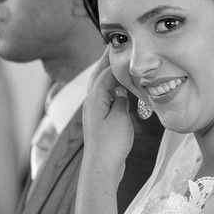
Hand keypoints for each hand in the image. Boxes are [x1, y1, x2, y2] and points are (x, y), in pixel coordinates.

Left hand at [81, 48, 134, 171]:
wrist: (102, 167)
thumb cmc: (110, 144)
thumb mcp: (120, 119)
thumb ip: (121, 100)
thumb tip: (121, 90)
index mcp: (95, 99)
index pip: (104, 72)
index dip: (113, 58)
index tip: (121, 45)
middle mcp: (92, 103)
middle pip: (98, 76)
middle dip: (106, 61)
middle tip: (115, 47)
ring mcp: (94, 112)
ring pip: (100, 86)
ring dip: (107, 73)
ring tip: (117, 61)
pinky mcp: (99, 120)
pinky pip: (105, 96)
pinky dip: (110, 87)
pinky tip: (118, 88)